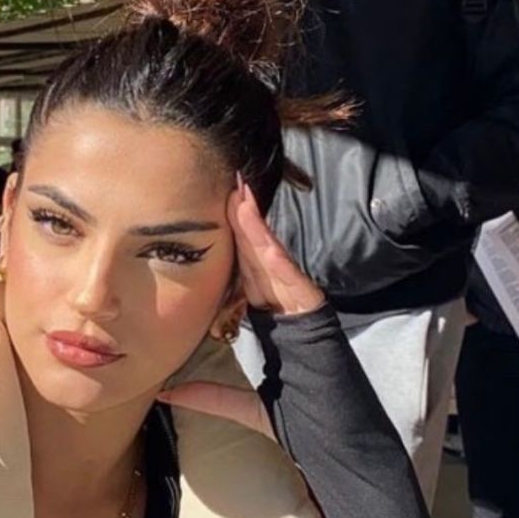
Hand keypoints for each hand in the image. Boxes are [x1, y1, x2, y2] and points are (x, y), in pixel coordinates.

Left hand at [157, 184, 322, 433]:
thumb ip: (207, 396)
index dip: (231, 250)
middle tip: (225, 185)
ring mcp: (303, 313)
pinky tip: (257, 229)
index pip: (248, 280)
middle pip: (261, 261)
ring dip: (257, 228)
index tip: (209, 220)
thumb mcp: (243, 407)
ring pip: (275, 262)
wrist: (341, 445)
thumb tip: (166, 391)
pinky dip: (274, 254)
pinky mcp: (315, 318)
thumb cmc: (301, 424)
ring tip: (238, 192)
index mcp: (275, 328)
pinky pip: (292, 279)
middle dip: (243, 224)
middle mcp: (289, 314)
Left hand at [226, 178, 324, 317]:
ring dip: (257, 228)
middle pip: (254, 236)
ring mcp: (288, 276)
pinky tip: (271, 252)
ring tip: (247, 205)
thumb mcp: (249, 287)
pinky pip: (288, 278)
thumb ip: (238, 268)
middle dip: (244, 210)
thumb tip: (214, 249)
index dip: (234, 213)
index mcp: (256, 264)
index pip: (243, 236)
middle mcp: (271, 265)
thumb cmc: (275, 306)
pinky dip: (280, 264)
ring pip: (268, 249)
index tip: (227, 188)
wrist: (302, 334)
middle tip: (237, 183)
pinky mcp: (304, 292)